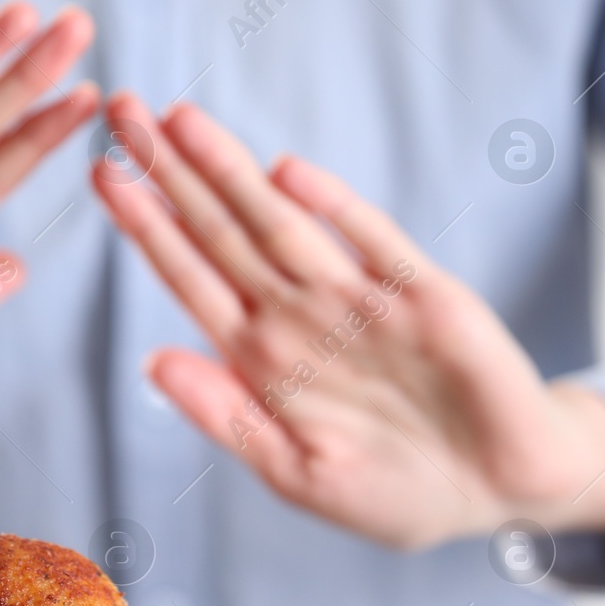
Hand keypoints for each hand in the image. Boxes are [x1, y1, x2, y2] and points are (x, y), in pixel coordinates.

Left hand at [92, 93, 604, 548]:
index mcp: (260, 357)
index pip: (188, 275)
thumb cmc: (395, 490)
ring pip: (282, 224)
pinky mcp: (425, 298)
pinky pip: (373, 244)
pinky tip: (288, 173)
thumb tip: (151, 361)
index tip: (103, 176)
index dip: (145, 226)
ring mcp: (360, 302)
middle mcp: (300, 317)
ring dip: (231, 173)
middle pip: (221, 232)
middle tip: (123, 113)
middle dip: (171, 173)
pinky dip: (333, 208)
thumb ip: (226, 416)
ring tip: (180, 121)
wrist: (501, 492)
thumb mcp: (295, 473)